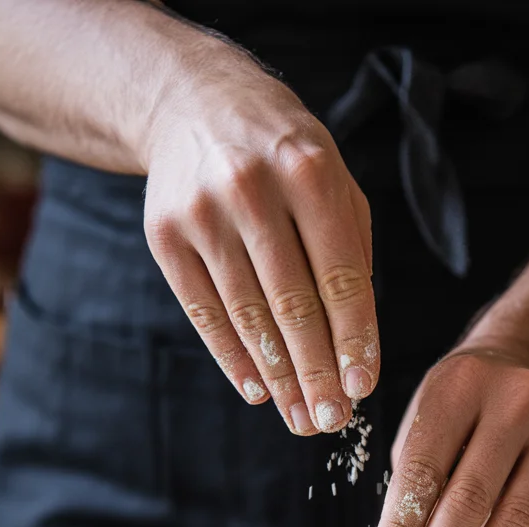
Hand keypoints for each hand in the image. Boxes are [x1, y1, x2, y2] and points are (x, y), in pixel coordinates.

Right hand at [141, 38, 377, 433]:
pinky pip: (204, 313)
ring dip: (279, 378)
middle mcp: (253, 189)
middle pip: (292, 306)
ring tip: (301, 418)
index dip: (354, 340)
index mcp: (308, 171)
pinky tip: (257, 391)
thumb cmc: (284, 154)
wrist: (194, 103)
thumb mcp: (333, 182)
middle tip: (332, 422)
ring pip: (248, 316)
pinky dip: (233, 358)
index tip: (362, 389)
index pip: (340, 276)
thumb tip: (355, 349)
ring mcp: (202, 213)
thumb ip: (351, 254)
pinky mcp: (165, 235)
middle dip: (316, 373)